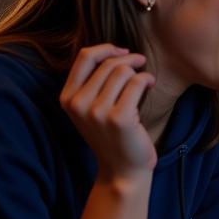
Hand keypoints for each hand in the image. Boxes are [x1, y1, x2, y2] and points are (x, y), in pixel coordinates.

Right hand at [60, 44, 156, 180]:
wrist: (122, 169)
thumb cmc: (111, 135)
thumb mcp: (90, 109)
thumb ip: (92, 83)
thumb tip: (113, 50)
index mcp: (67, 98)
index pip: (84, 57)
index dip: (107, 49)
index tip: (123, 51)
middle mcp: (78, 104)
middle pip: (108, 63)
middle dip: (129, 59)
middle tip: (140, 64)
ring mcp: (97, 112)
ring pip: (123, 71)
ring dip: (139, 71)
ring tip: (145, 81)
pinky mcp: (119, 118)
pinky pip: (137, 83)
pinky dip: (147, 79)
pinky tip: (151, 85)